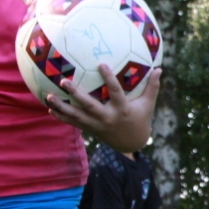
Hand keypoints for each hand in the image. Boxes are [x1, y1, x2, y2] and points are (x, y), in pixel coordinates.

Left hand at [46, 65, 160, 152]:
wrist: (131, 143)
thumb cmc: (140, 119)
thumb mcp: (148, 105)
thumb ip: (152, 87)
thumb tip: (159, 69)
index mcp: (122, 110)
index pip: (115, 92)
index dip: (109, 79)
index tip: (101, 65)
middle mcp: (107, 118)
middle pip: (89, 106)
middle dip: (76, 94)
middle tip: (64, 81)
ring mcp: (97, 125)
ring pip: (76, 116)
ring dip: (61, 107)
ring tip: (48, 96)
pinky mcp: (90, 129)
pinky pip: (73, 123)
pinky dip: (61, 116)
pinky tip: (50, 108)